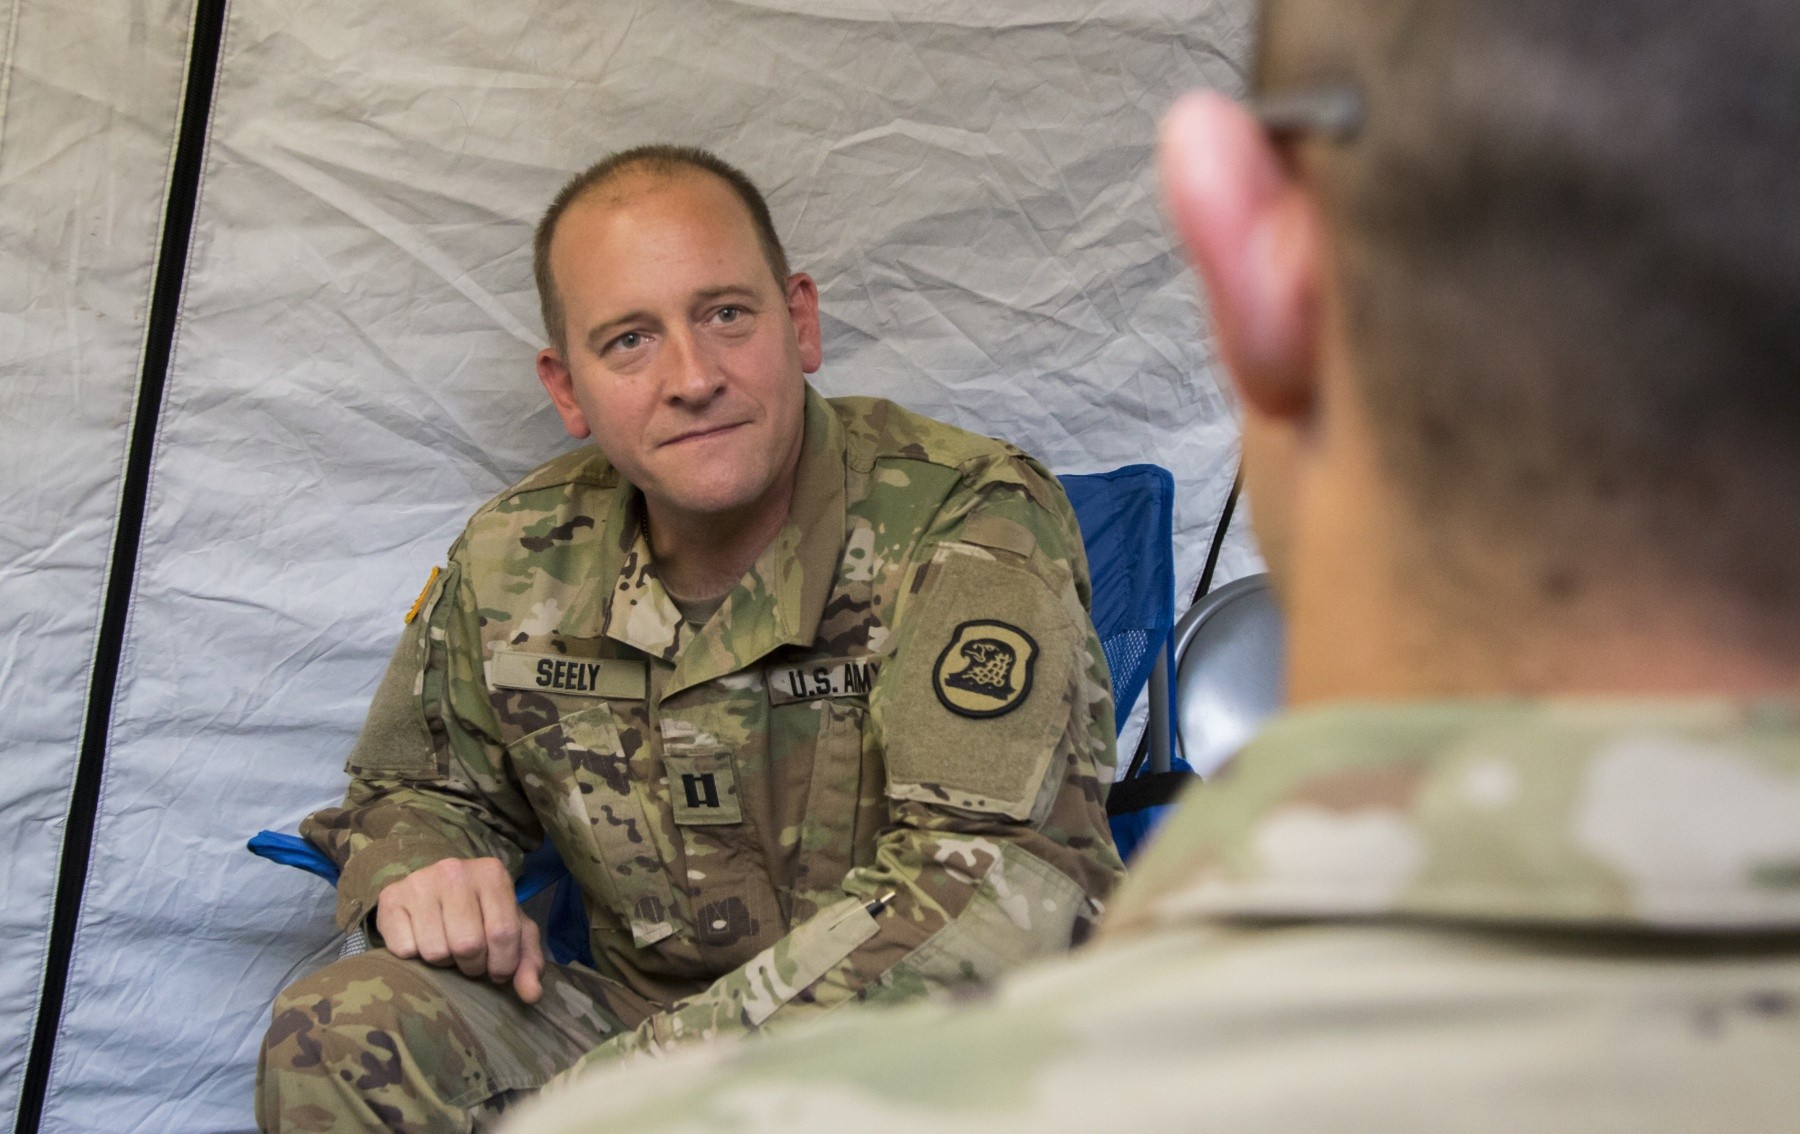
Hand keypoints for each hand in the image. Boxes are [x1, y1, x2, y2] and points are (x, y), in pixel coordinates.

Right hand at [374, 856, 543, 1003]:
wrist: (432, 891)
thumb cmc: (480, 914)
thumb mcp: (511, 930)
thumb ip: (528, 961)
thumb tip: (532, 994)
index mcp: (491, 873)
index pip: (503, 933)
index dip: (503, 964)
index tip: (498, 971)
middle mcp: (454, 871)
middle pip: (468, 945)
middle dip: (472, 965)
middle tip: (470, 959)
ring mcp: (419, 882)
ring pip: (435, 951)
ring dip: (444, 962)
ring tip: (447, 947)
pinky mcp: (390, 898)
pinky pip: (404, 949)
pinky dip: (414, 957)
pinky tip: (422, 941)